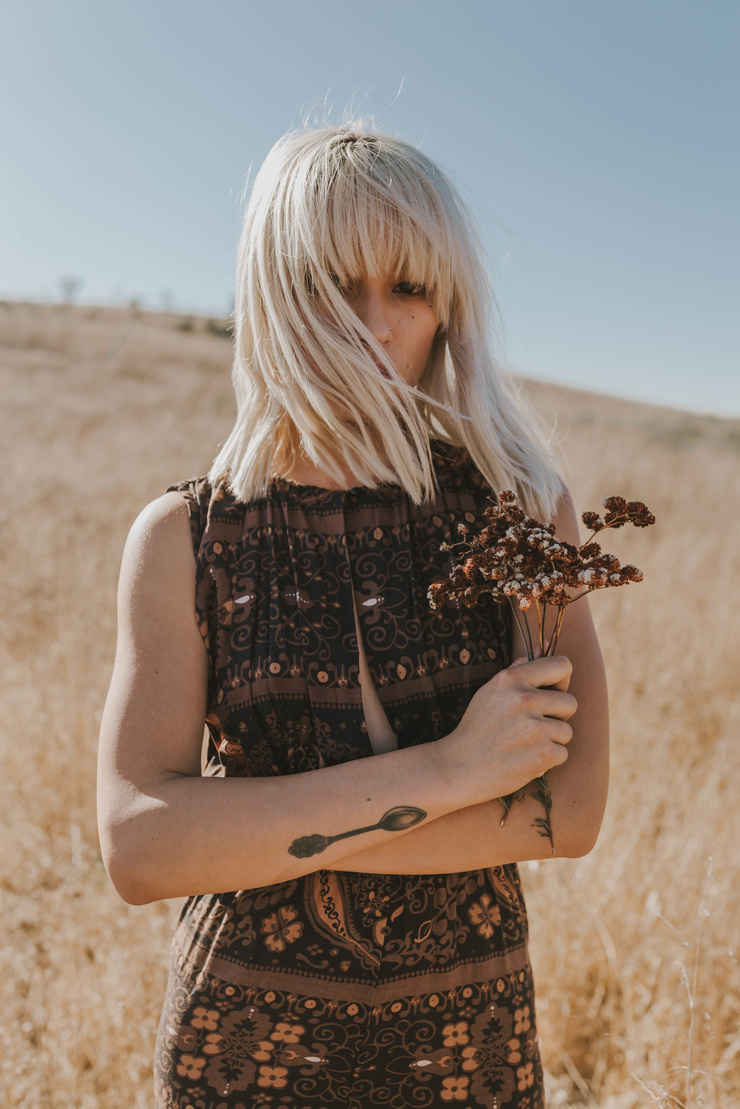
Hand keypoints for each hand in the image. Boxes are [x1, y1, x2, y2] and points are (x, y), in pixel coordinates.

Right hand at [437, 654, 576, 806]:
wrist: (459, 767)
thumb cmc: (478, 728)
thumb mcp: (491, 691)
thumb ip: (519, 669)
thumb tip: (544, 648)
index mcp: (511, 679)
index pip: (562, 665)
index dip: (561, 681)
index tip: (550, 692)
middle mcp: (524, 699)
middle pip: (570, 703)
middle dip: (557, 717)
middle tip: (532, 726)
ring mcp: (534, 727)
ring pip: (566, 731)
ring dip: (551, 741)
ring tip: (524, 744)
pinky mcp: (542, 753)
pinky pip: (562, 753)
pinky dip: (547, 760)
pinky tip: (524, 758)